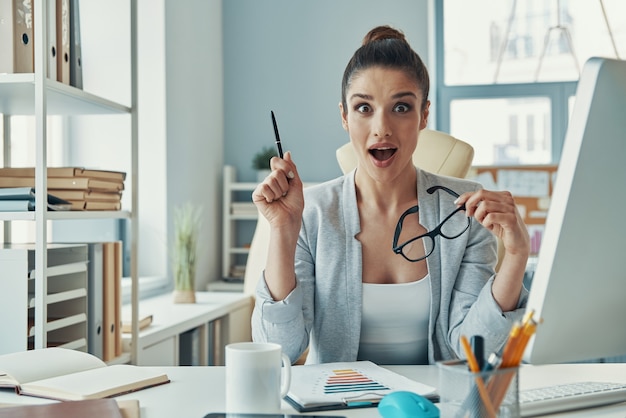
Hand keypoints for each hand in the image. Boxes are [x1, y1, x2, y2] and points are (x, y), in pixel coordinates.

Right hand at [252, 151, 303, 232]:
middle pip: (276, 170)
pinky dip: (271, 195)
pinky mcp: (257, 194)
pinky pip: (264, 187)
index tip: (290, 176)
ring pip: (271, 179)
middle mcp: (270, 180)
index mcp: (279, 177)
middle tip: (285, 192)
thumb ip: (291, 168)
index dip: (285, 167)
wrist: (290, 218)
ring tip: (279, 198)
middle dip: (285, 183)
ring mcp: (263, 187)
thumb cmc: (294, 204)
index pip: (277, 162)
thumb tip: (287, 153)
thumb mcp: (296, 183)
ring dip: (279, 191)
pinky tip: (271, 201)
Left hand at [455, 189, 529, 309]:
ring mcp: (510, 208)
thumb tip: (459, 205)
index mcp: (502, 195)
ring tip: (483, 222)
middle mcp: (507, 199)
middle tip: (468, 214)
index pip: (480, 191)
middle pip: (481, 194)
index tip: (457, 203)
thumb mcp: (486, 216)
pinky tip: (490, 226)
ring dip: (479, 215)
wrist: (516, 242)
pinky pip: (491, 216)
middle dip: (470, 203)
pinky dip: (486, 222)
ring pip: (484, 205)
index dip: (466, 196)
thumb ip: (476, 209)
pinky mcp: (511, 218)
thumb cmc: (501, 227)